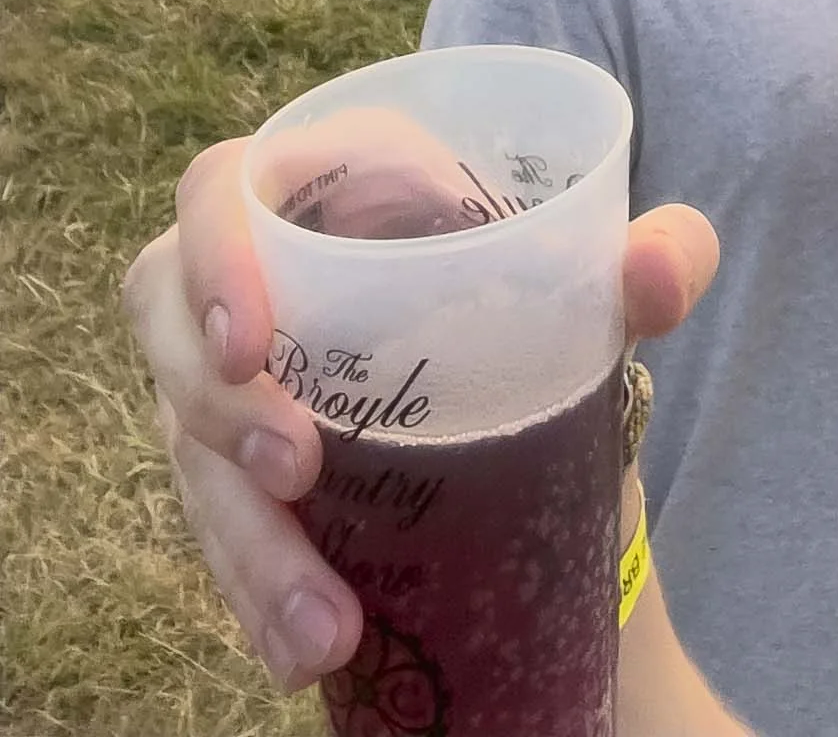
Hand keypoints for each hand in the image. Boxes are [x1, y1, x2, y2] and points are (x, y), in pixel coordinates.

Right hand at [121, 135, 717, 693]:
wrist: (547, 408)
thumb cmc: (553, 298)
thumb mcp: (610, 277)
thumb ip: (663, 255)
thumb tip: (660, 274)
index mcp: (335, 188)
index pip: (225, 188)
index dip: (213, 253)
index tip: (252, 342)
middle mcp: (264, 279)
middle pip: (173, 329)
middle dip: (218, 412)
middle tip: (298, 475)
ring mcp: (238, 384)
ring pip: (191, 456)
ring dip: (247, 546)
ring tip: (323, 627)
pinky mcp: (243, 479)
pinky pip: (219, 538)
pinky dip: (259, 598)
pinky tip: (307, 650)